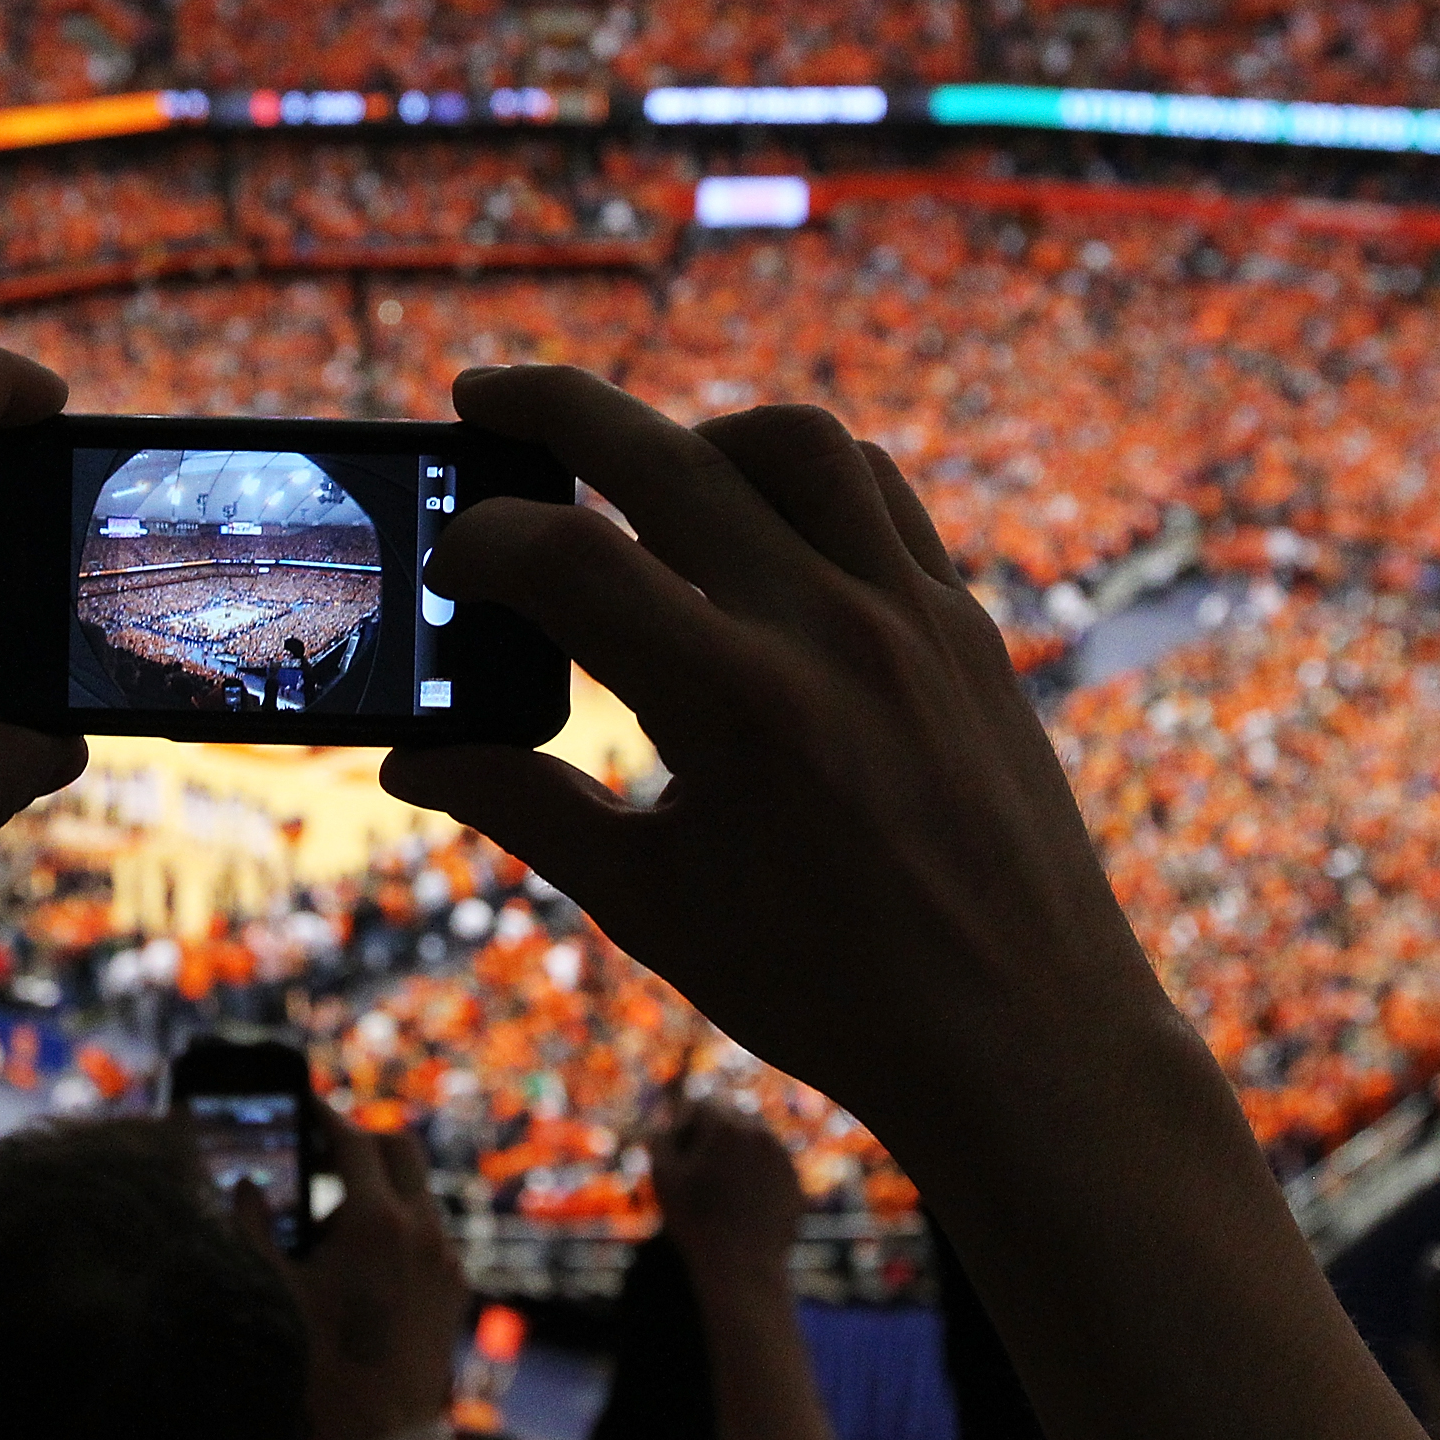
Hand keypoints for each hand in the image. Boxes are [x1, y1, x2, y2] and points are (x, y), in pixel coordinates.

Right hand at [239, 1107, 463, 1439]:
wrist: (380, 1435)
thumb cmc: (323, 1370)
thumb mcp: (274, 1292)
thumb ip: (253, 1226)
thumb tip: (248, 1184)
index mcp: (376, 1222)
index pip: (352, 1140)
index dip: (323, 1117)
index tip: (303, 1107)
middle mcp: (422, 1230)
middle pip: (399, 1147)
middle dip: (361, 1139)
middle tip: (323, 1151)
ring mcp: (446, 1259)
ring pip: (419, 1190)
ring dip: (382, 1184)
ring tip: (335, 1215)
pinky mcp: (456, 1288)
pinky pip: (432, 1232)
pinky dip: (402, 1222)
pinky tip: (365, 1257)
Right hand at [379, 367, 1185, 1160]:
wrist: (1027, 1042)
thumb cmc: (828, 993)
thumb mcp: (652, 907)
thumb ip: (524, 810)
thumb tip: (412, 761)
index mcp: (736, 706)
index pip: (565, 556)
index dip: (480, 544)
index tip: (447, 566)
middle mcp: (829, 630)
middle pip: (661, 450)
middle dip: (549, 408)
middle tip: (480, 397)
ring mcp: (912, 615)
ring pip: (793, 440)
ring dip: (696, 432)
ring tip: (639, 473)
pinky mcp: (966, 625)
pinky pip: (880, 492)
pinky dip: (801, 476)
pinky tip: (756, 524)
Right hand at [648, 1097, 803, 1295]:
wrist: (742, 1269)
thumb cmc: (695, 1222)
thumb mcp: (663, 1177)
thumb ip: (661, 1136)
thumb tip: (670, 1120)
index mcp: (727, 1126)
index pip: (701, 1105)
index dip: (684, 1127)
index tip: (678, 1157)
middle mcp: (760, 1133)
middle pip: (730, 1117)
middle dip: (713, 1135)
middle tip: (699, 1170)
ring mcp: (782, 1157)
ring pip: (753, 1140)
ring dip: (736, 1152)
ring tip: (720, 1189)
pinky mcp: (795, 1181)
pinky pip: (771, 1165)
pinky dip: (756, 1175)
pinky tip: (741, 1204)